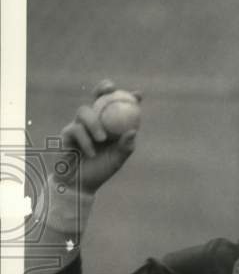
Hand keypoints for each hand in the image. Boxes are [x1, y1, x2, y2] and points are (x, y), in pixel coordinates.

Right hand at [55, 79, 140, 193]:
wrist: (80, 185)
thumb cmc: (100, 170)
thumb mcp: (117, 159)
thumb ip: (125, 146)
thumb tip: (133, 131)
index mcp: (109, 125)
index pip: (117, 107)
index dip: (126, 97)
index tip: (138, 95)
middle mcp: (94, 121)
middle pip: (96, 97)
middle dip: (103, 89)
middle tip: (110, 89)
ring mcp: (79, 125)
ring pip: (84, 111)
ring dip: (94, 123)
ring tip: (102, 139)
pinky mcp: (67, 133)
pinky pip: (75, 129)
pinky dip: (85, 140)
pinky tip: (91, 153)